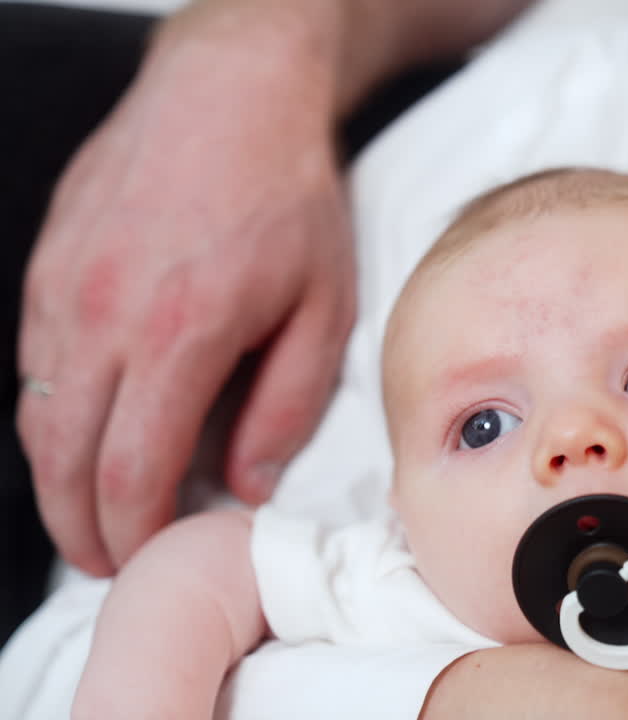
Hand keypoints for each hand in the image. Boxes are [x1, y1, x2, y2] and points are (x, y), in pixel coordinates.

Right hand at [17, 10, 354, 575]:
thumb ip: (285, 405)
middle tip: (107, 560)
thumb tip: (247, 482)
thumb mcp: (323, 307)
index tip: (149, 560)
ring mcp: (61, 288)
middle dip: (80, 527)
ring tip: (90, 513)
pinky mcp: (46, 265)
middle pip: (63, 460)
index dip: (133, 533)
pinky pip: (35, 364)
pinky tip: (86, 430)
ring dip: (56, 479)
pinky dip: (53, 414)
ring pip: (37, 416)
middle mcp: (101, 317)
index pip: (130, 472)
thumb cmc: (288, 198)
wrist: (230, 96)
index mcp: (178, 335)